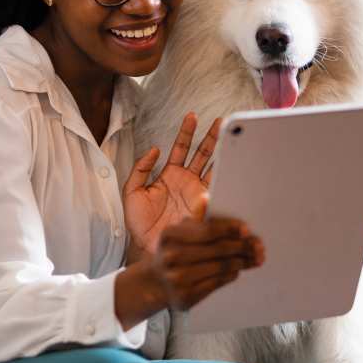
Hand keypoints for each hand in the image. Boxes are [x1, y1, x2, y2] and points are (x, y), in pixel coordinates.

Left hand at [123, 113, 220, 260]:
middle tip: (221, 122)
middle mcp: (187, 181)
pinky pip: (215, 192)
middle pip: (202, 153)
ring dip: (222, 154)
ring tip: (231, 139)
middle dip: (211, 137)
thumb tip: (153, 150)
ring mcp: (197, 193)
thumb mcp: (132, 192)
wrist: (148, 246)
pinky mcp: (204, 207)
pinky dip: (222, 182)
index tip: (192, 117)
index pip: (181, 148)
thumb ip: (140, 170)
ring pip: (213, 168)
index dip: (186, 132)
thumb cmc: (139, 221)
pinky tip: (228, 170)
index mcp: (170, 174)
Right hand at [152, 217, 265, 309]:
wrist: (157, 282)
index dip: (230, 230)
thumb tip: (207, 198)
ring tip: (256, 258)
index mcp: (171, 235)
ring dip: (243, 262)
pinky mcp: (187, 296)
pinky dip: (232, 275)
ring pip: (221, 267)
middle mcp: (172, 257)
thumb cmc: (175, 251)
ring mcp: (178, 278)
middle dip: (243, 247)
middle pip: (218, 250)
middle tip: (260, 246)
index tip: (247, 230)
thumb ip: (196, 219)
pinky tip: (239, 270)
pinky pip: (218, 282)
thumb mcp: (180, 232)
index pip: (207, 231)